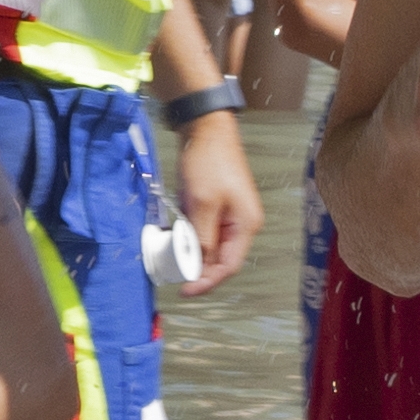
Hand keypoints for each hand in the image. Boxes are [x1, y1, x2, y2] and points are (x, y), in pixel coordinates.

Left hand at [171, 109, 260, 281]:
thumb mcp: (202, 204)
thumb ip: (202, 237)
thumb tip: (199, 264)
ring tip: (173, 257)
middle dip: (199, 269)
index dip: (207, 281)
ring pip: (211, 246)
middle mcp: (242, 223)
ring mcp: (229, 215)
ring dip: (193, 253)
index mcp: (246, 224)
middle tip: (175, 275)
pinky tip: (176, 238)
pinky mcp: (217, 207)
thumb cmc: (209, 163)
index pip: (229, 266)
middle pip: (221, 258)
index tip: (186, 289)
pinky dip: (191, 237)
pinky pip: (205, 231)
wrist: (205, 129)